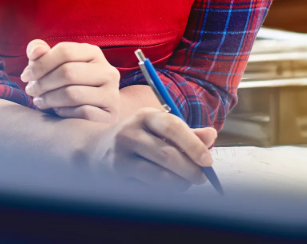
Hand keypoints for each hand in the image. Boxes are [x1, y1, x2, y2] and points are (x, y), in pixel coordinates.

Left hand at [20, 39, 120, 122]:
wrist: (98, 108)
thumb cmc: (70, 82)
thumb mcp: (55, 63)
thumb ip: (41, 52)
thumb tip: (35, 52)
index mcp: (93, 52)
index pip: (65, 51)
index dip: (41, 63)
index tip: (25, 76)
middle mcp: (107, 70)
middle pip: (68, 72)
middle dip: (43, 83)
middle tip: (30, 91)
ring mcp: (112, 93)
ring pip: (73, 94)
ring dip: (49, 99)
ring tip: (39, 101)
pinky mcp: (111, 114)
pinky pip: (82, 113)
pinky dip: (64, 112)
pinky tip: (56, 111)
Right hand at [90, 107, 216, 190]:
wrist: (95, 148)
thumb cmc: (137, 138)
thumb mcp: (157, 129)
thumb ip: (185, 132)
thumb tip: (211, 135)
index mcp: (145, 116)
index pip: (173, 127)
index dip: (193, 145)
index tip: (208, 161)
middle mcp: (131, 132)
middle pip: (167, 155)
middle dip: (190, 170)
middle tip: (201, 178)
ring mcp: (121, 155)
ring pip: (159, 175)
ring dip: (179, 184)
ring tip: (185, 183)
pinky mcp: (116, 175)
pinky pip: (147, 188)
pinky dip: (162, 191)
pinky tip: (164, 187)